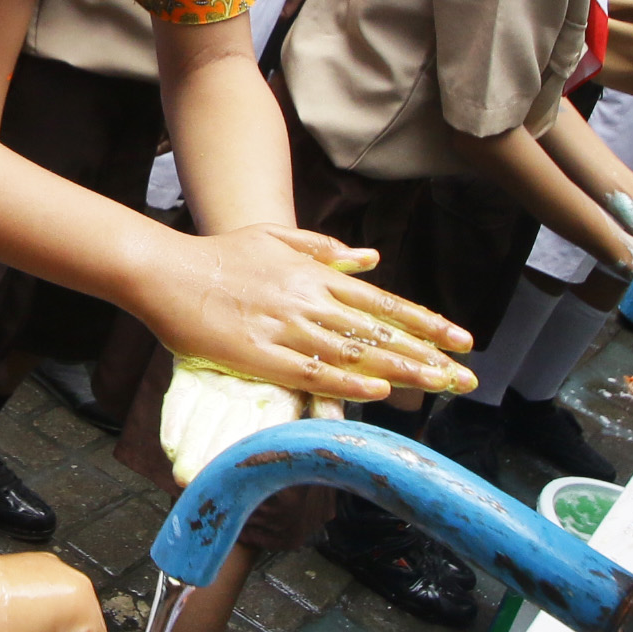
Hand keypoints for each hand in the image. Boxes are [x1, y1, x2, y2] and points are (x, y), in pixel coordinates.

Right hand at [132, 223, 472, 404]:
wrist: (166, 268)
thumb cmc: (221, 254)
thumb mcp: (278, 238)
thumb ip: (325, 249)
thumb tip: (371, 258)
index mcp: (315, 276)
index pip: (383, 304)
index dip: (425, 323)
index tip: (461, 339)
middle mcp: (308, 300)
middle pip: (378, 332)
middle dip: (426, 355)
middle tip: (466, 377)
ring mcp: (284, 327)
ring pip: (353, 353)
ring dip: (399, 371)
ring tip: (437, 388)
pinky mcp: (257, 354)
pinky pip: (309, 372)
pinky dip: (345, 383)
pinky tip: (376, 393)